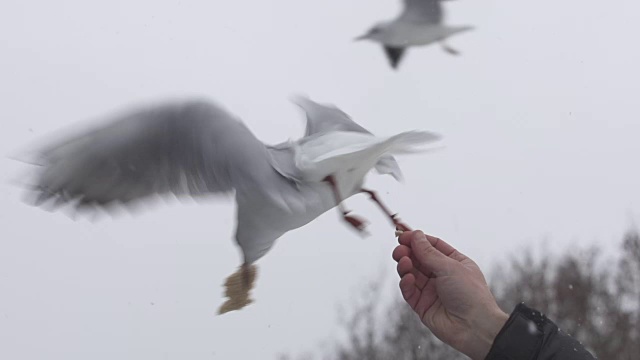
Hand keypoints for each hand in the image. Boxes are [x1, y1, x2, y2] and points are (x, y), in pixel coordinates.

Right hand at [392, 230, 508, 359]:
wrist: (475, 327)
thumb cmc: (471, 295)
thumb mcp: (449, 267)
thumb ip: (428, 252)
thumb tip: (415, 235)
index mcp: (454, 263)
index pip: (432, 246)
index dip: (417, 239)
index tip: (403, 235)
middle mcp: (442, 276)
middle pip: (419, 259)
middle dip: (407, 252)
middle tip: (399, 249)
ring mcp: (431, 291)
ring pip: (411, 273)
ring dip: (405, 265)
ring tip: (403, 261)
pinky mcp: (423, 306)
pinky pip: (409, 291)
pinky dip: (406, 283)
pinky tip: (408, 278)